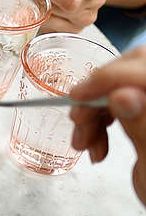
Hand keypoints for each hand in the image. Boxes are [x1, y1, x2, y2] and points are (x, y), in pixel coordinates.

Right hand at [70, 46, 145, 205]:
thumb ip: (142, 126)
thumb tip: (122, 94)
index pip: (143, 71)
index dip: (109, 78)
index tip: (76, 97)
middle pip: (133, 70)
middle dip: (98, 96)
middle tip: (78, 124)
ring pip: (121, 86)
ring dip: (94, 112)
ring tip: (84, 145)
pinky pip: (121, 101)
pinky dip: (102, 120)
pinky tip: (97, 145)